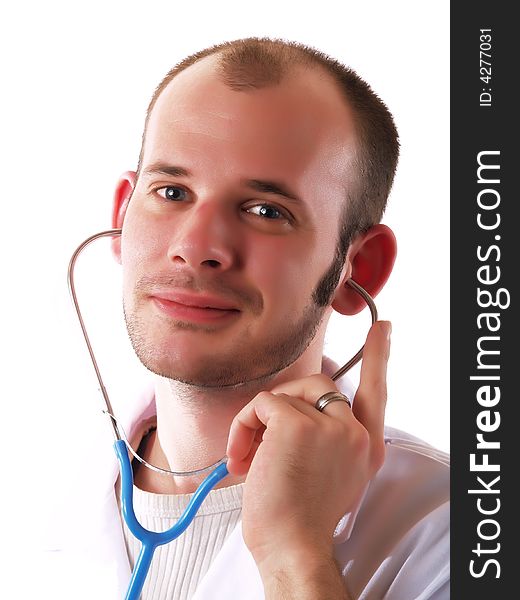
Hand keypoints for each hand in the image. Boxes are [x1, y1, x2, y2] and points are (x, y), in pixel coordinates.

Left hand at [226, 321, 391, 571]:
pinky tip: (242, 456)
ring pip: (285, 394)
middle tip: (258, 437)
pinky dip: (243, 425)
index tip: (381, 328)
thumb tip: (290, 409)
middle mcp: (355, 434)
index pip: (376, 392)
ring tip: (248, 455)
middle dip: (283, 403)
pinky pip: (262, 403)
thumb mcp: (327, 475)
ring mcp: (330, 426)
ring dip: (257, 422)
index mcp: (366, 447)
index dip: (378, 356)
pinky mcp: (298, 424)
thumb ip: (324, 438)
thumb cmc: (298, 519)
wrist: (290, 548)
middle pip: (318, 385)